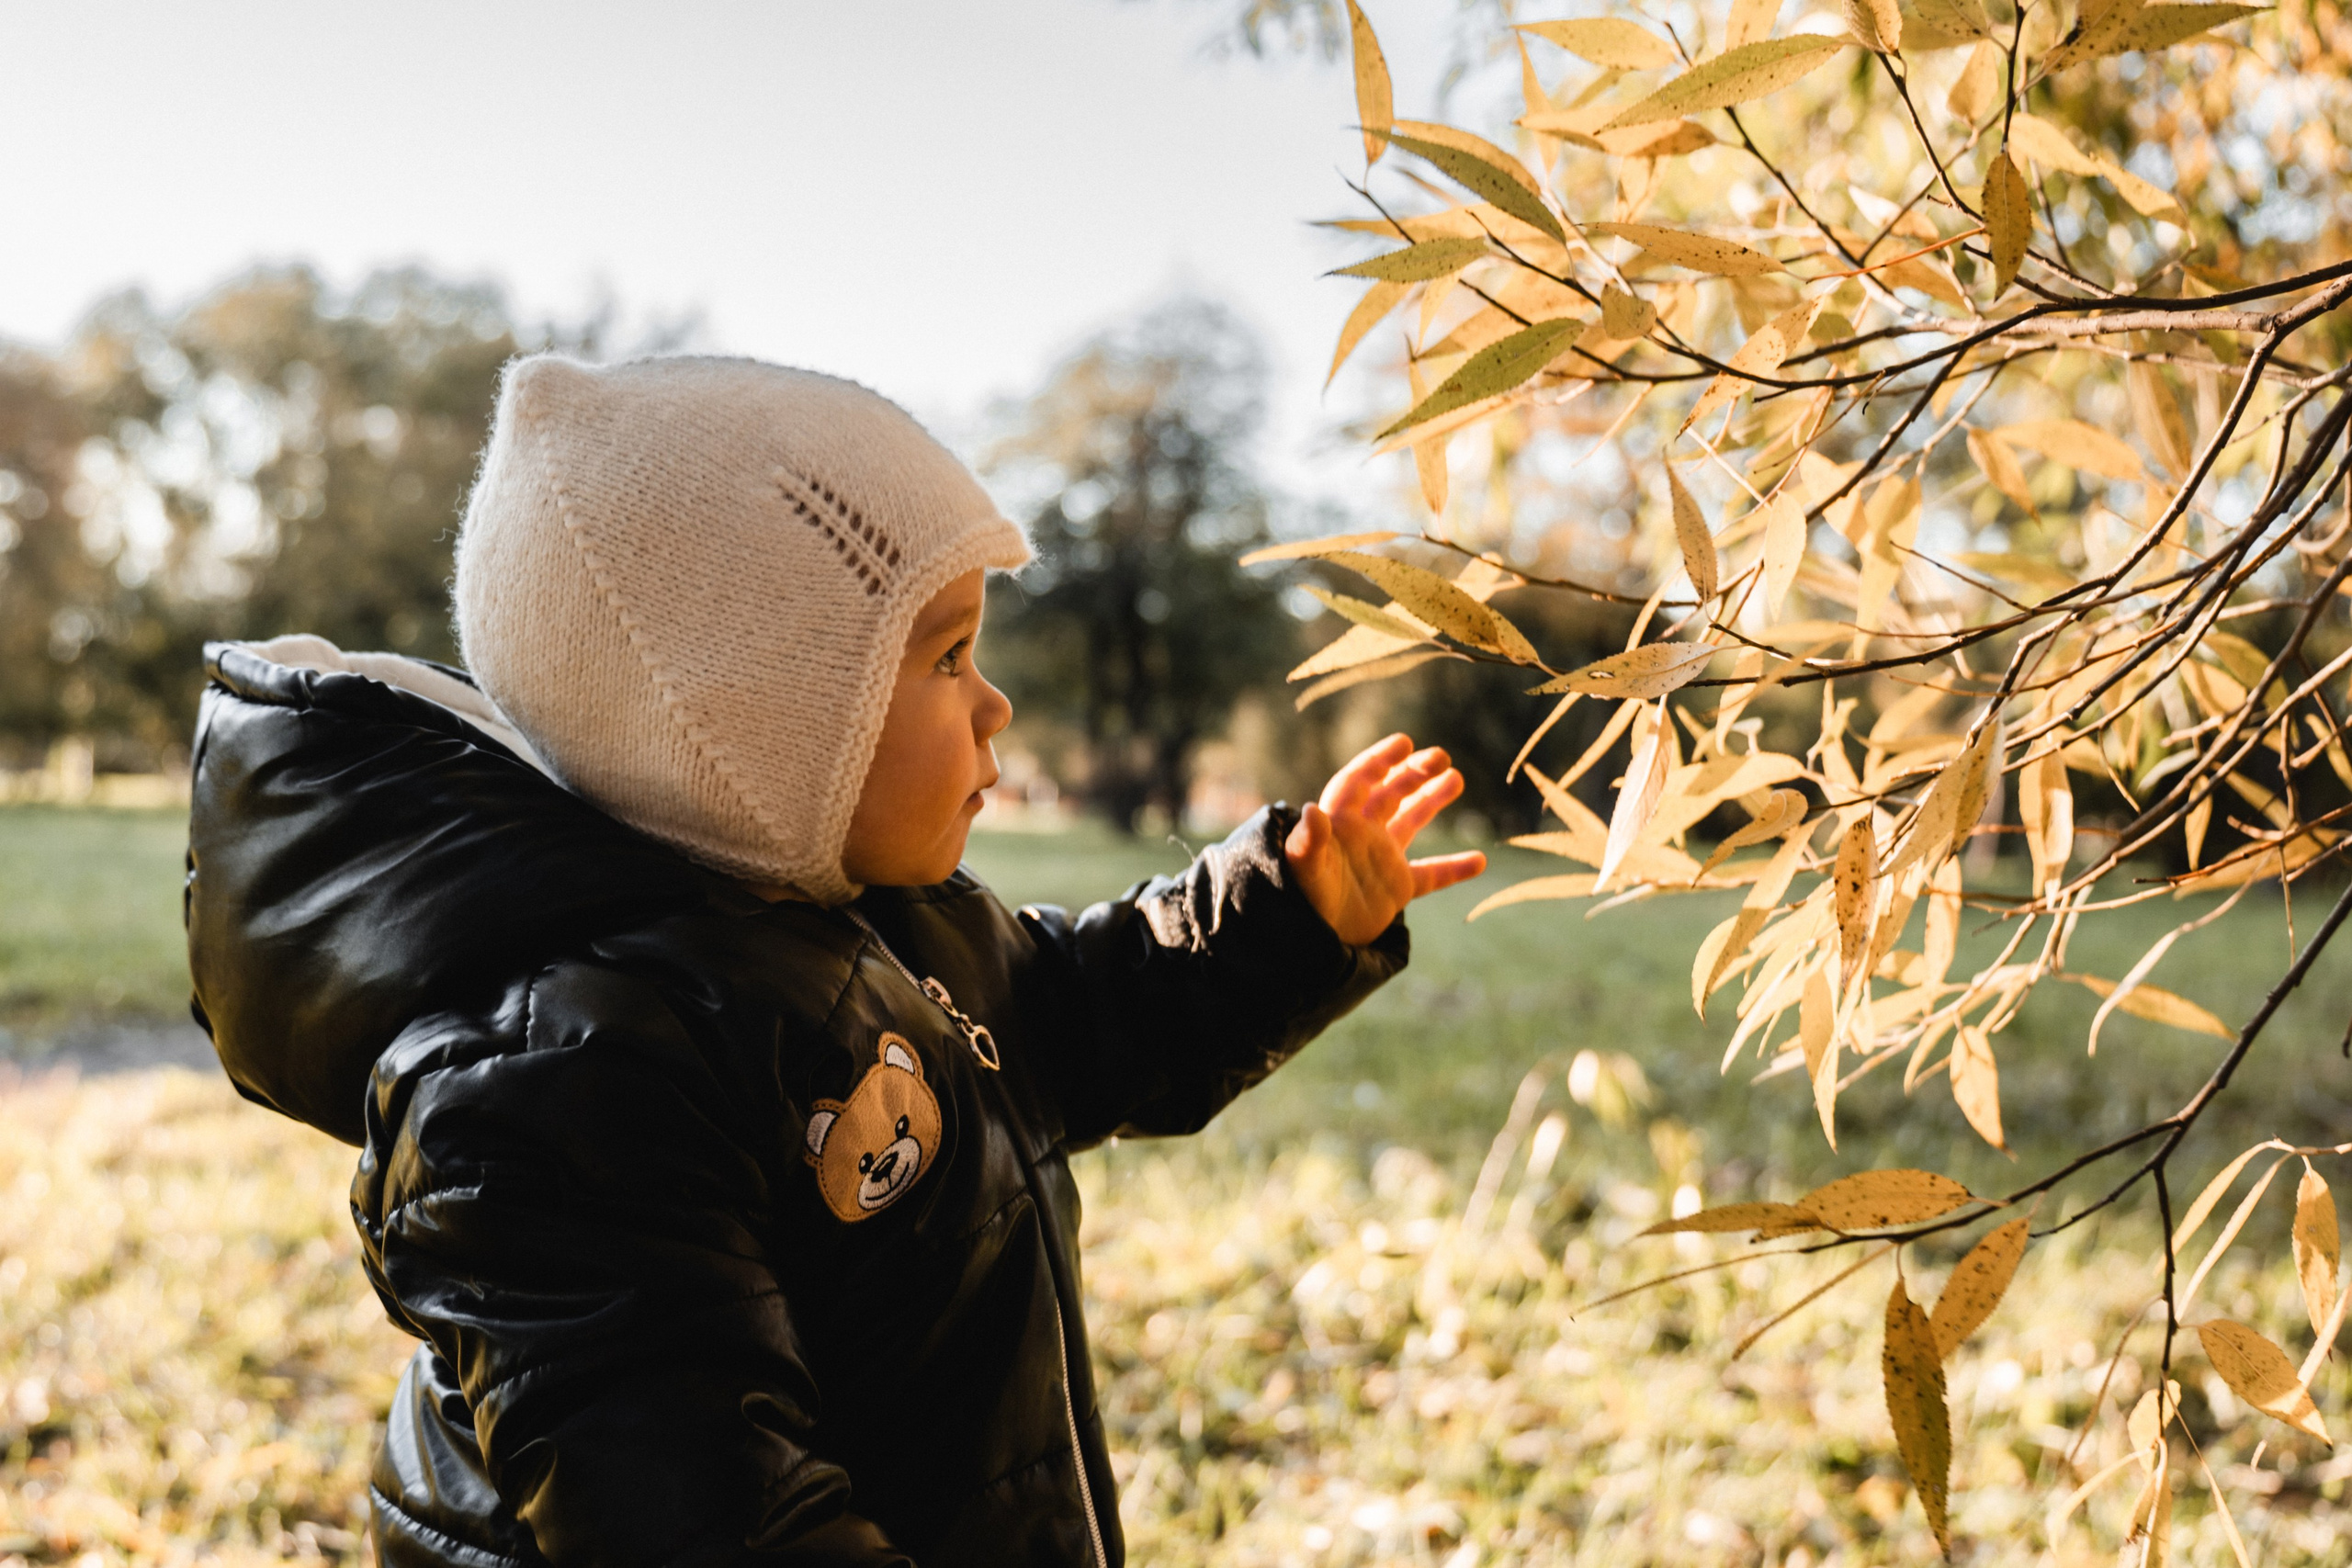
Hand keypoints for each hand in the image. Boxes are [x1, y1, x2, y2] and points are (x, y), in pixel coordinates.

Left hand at [1284, 733, 1487, 945]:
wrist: (1312, 940)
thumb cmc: (1302, 899)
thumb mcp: (1303, 869)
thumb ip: (1308, 841)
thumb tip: (1311, 810)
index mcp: (1339, 822)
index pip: (1360, 781)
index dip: (1381, 760)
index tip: (1405, 743)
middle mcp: (1363, 834)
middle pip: (1391, 793)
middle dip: (1414, 773)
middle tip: (1442, 757)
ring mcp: (1383, 859)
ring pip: (1412, 821)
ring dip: (1433, 800)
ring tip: (1456, 778)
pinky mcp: (1398, 888)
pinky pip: (1432, 875)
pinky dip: (1455, 868)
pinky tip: (1480, 861)